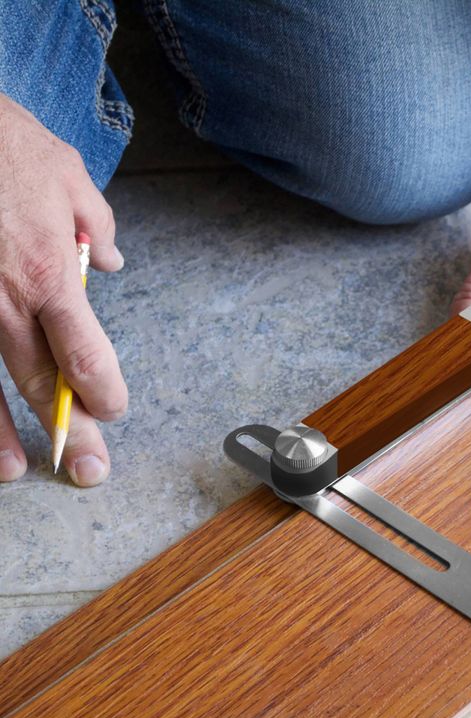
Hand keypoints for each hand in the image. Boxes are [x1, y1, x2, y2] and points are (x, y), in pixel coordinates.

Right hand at [0, 94, 126, 484]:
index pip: (85, 351)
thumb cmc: (2, 142)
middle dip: (68, 430)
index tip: (111, 411)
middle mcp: (3, 299)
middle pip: (40, 379)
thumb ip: (96, 226)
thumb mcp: (65, 174)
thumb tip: (111, 263)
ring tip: (17, 472)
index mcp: (49, 272)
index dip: (101, 390)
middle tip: (89, 472)